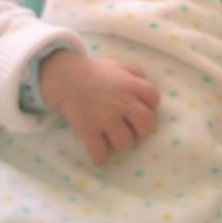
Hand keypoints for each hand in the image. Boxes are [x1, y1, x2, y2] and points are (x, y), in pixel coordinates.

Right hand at [40, 52, 159, 164]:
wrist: (67, 78)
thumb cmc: (97, 73)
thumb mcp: (120, 66)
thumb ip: (137, 75)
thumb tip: (149, 94)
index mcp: (131, 85)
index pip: (154, 99)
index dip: (150, 106)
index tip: (140, 108)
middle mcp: (121, 102)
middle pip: (146, 126)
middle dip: (141, 130)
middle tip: (131, 128)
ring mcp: (105, 117)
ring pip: (125, 144)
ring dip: (121, 143)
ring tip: (113, 136)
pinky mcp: (89, 129)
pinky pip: (100, 154)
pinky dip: (100, 156)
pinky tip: (99, 149)